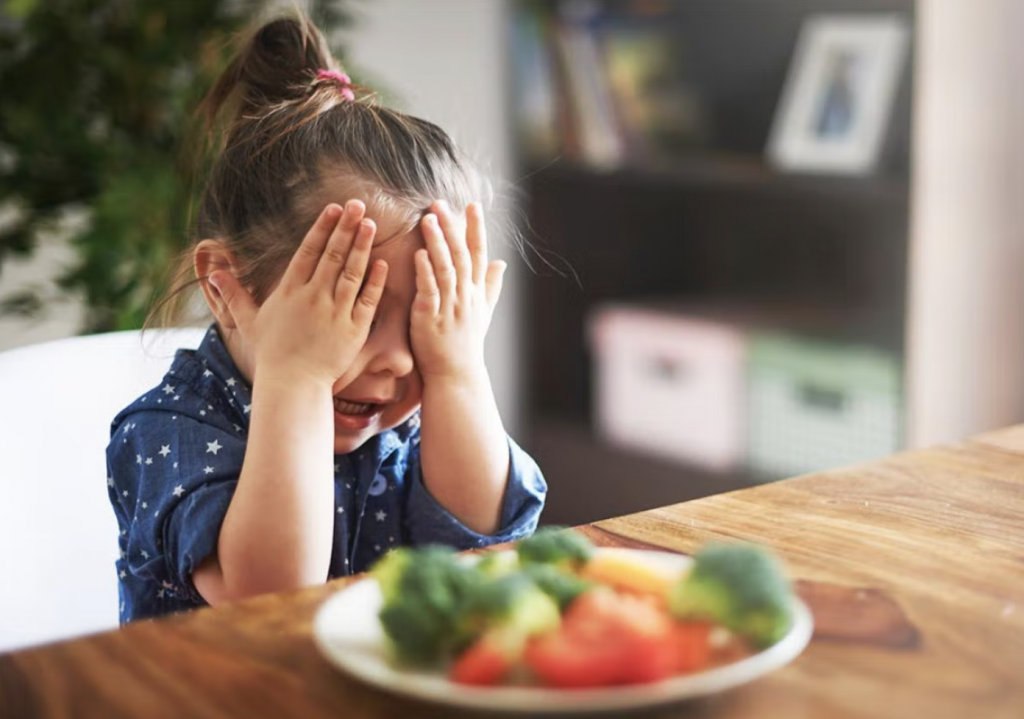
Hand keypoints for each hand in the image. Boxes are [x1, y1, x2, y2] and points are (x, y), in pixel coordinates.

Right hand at [209, 201, 387, 387]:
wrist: (292, 384)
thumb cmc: (272, 354)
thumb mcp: (249, 321)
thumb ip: (235, 294)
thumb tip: (213, 273)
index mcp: (290, 291)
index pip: (309, 251)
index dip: (322, 228)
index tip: (333, 208)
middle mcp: (313, 297)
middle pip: (333, 255)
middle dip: (346, 227)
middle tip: (358, 205)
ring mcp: (335, 312)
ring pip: (352, 272)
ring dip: (362, 246)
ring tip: (371, 224)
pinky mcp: (354, 329)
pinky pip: (367, 299)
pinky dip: (375, 281)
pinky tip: (382, 262)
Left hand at [410, 200, 505, 381]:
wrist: (456, 375)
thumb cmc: (466, 344)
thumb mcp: (483, 312)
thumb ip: (490, 286)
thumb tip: (502, 262)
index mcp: (476, 292)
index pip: (479, 253)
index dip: (476, 229)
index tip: (473, 205)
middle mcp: (465, 296)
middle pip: (461, 255)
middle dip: (452, 228)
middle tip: (440, 203)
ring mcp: (449, 307)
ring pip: (445, 268)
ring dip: (437, 243)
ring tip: (428, 219)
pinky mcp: (430, 318)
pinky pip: (430, 291)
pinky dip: (425, 272)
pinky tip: (418, 254)